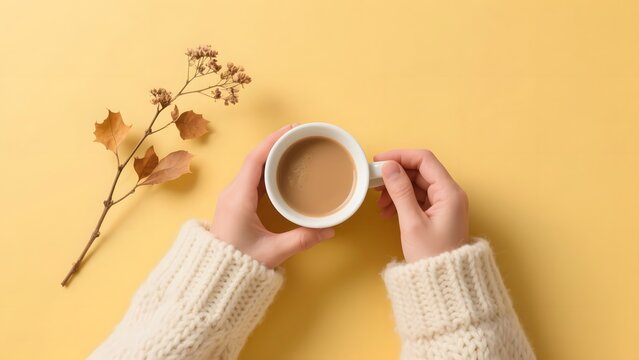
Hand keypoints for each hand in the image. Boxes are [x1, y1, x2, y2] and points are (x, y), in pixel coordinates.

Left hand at [212, 125, 334, 267]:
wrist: (214, 280)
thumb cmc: (238, 266)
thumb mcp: (274, 252)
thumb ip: (302, 239)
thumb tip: (329, 230)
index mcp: (238, 198)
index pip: (255, 160)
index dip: (272, 141)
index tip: (290, 130)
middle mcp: (232, 194)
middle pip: (254, 160)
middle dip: (275, 145)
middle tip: (298, 136)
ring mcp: (231, 199)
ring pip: (252, 169)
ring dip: (270, 157)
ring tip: (292, 148)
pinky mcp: (234, 206)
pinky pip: (251, 180)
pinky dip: (266, 170)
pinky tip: (280, 170)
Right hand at [374, 150, 469, 261]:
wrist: (445, 285)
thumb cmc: (432, 258)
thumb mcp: (412, 222)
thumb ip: (400, 191)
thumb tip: (389, 167)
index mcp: (450, 192)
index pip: (424, 160)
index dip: (400, 156)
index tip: (379, 160)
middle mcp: (450, 194)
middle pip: (420, 171)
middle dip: (396, 175)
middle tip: (375, 182)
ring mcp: (445, 204)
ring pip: (417, 184)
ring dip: (397, 189)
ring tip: (380, 203)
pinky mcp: (438, 214)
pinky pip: (418, 198)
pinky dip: (402, 201)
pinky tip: (388, 211)